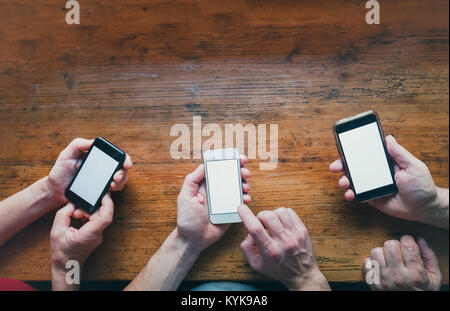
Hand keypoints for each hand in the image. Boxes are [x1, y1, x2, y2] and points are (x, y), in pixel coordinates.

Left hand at [47, 138, 132, 205]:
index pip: (116, 155)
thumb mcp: (66, 155)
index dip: (125, 158)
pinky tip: (107, 190)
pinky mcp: (101, 190)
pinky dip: (114, 190)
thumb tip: (93, 142)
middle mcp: (104, 167)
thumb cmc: (60, 171)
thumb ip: (78, 145)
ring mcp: (103, 179)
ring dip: (120, 182)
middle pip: (122, 168)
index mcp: (98, 157)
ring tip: (111, 185)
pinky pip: (114, 190)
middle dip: (123, 173)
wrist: (55, 190)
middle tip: (116, 177)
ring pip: (121, 179)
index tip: (126, 163)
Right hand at [50, 193, 113, 289]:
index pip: (106, 216)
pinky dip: (87, 216)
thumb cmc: (62, 253)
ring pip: (98, 216)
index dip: (108, 203)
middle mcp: (98, 234)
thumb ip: (64, 214)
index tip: (104, 194)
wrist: (66, 267)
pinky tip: (77, 217)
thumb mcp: (56, 231)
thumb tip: (71, 204)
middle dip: (90, 207)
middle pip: (102, 214)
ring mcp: (97, 235)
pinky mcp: (94, 234)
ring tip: (74, 215)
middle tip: (76, 209)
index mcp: (91, 233)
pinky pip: (95, 220)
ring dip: (87, 211)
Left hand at [176, 155, 250, 252]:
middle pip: (231, 175)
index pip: (218, 168)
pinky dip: (246, 198)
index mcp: (206, 184)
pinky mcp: (231, 211)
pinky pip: (241, 202)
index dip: (229, 161)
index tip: (238, 158)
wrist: (193, 240)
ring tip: (245, 187)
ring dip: (245, 183)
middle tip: (245, 172)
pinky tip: (246, 199)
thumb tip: (204, 165)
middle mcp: (216, 190)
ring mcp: (225, 200)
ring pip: (238, 187)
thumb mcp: (185, 197)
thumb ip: (193, 180)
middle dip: (241, 171)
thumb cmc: (187, 219)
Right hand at [238, 205, 329, 290]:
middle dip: (260, 216)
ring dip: (272, 215)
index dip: (246, 215)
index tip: (241, 208)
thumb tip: (248, 229)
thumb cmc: (278, 268)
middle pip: (268, 216)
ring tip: (272, 224)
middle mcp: (284, 242)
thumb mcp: (256, 263)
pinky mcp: (302, 230)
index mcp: (271, 252)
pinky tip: (280, 222)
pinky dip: (282, 214)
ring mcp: (295, 235)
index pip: (256, 229)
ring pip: (280, 211)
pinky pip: (289, 212)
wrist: (301, 274)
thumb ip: (247, 246)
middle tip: (261, 223)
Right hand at [330, 135, 448, 227]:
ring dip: (343, 180)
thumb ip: (399, 153)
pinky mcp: (371, 198)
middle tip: (334, 167)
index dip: (353, 151)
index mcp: (384, 162)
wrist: (424, 208)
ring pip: (352, 181)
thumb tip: (388, 138)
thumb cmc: (422, 186)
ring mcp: (372, 185)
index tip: (343, 148)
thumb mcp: (413, 166)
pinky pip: (357, 195)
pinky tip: (350, 194)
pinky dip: (350, 194)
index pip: (366, 154)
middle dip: (341, 165)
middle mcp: (376, 173)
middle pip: (354, 167)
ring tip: (344, 183)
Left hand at [364, 235, 440, 290]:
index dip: (408, 240)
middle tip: (399, 251)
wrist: (412, 306)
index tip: (409, 243)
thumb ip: (429, 257)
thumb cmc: (422, 291)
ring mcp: (384, 280)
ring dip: (383, 252)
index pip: (408, 245)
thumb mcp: (434, 277)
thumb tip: (420, 240)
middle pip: (390, 245)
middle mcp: (398, 277)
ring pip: (376, 251)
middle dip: (396, 245)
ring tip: (389, 259)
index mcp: (415, 274)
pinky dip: (372, 262)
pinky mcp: (374, 283)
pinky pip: (367, 263)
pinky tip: (381, 266)